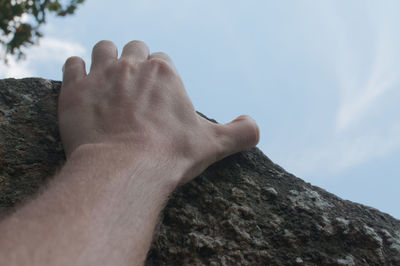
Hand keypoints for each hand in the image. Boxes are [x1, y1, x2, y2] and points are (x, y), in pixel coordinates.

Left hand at [58, 40, 258, 183]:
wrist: (124, 171)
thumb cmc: (170, 155)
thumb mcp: (214, 145)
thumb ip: (241, 133)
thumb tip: (255, 126)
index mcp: (164, 72)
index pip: (162, 60)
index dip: (160, 75)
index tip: (157, 93)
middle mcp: (132, 65)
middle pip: (134, 49)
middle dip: (135, 62)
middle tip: (134, 86)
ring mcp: (100, 75)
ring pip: (103, 49)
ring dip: (106, 58)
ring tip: (108, 79)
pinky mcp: (74, 90)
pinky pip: (72, 65)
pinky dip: (77, 71)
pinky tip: (81, 84)